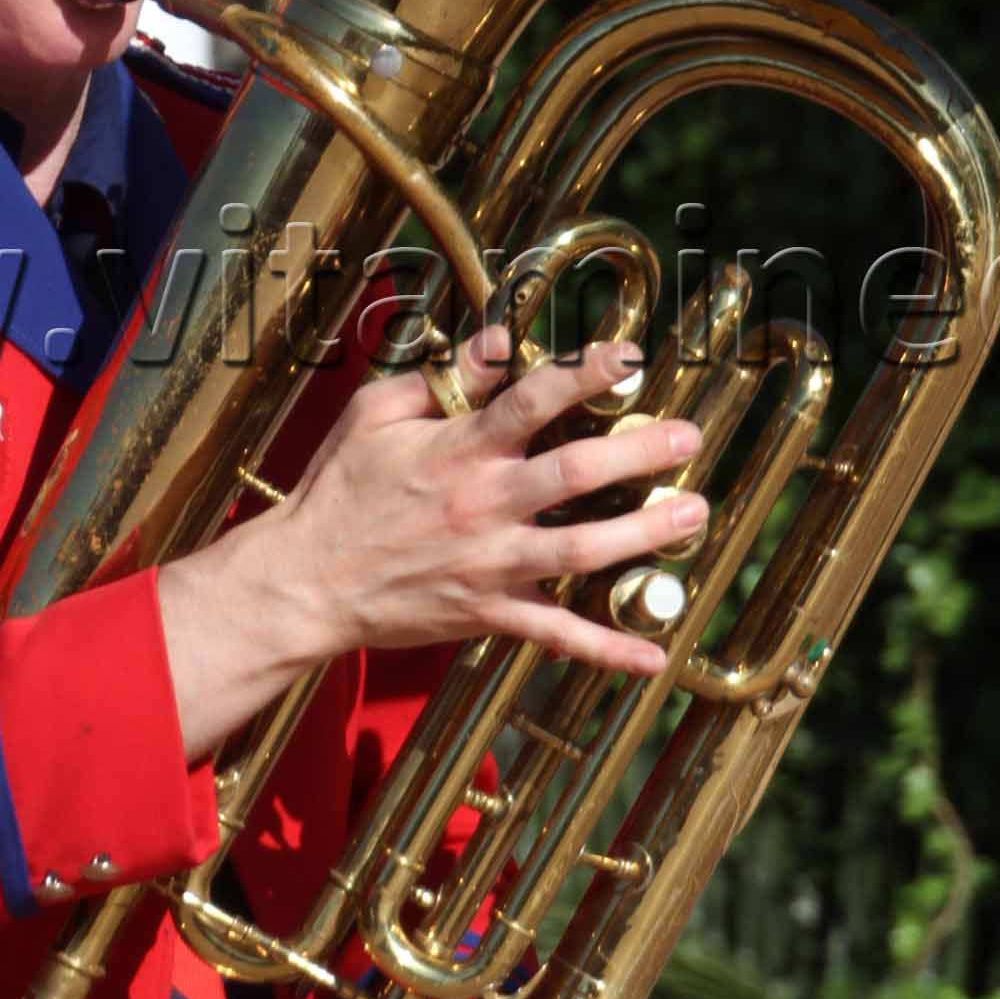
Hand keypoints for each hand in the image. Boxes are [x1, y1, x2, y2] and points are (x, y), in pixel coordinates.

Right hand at [156, 328, 705, 759]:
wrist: (306, 581)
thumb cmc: (339, 490)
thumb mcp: (376, 414)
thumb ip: (445, 378)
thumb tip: (504, 341)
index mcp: (457, 451)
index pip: (530, 401)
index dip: (583, 373)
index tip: (629, 356)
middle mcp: (482, 506)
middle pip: (574, 474)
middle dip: (638, 452)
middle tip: (688, 437)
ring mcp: (490, 565)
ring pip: (581, 551)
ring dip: (644, 534)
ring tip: (693, 514)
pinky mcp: (489, 614)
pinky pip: (555, 635)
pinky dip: (605, 650)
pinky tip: (654, 658)